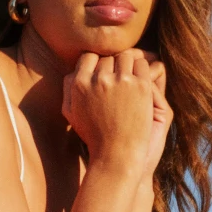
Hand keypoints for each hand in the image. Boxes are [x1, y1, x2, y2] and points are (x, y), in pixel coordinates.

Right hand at [62, 49, 172, 174]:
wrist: (116, 154)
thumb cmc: (93, 136)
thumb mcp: (71, 113)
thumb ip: (69, 89)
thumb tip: (74, 70)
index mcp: (79, 83)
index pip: (89, 56)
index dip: (97, 62)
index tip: (104, 73)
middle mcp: (99, 79)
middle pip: (108, 56)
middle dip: (113, 65)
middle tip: (119, 78)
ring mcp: (121, 81)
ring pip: (126, 56)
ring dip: (128, 65)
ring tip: (130, 79)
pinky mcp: (141, 86)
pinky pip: (142, 64)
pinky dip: (142, 70)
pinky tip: (141, 82)